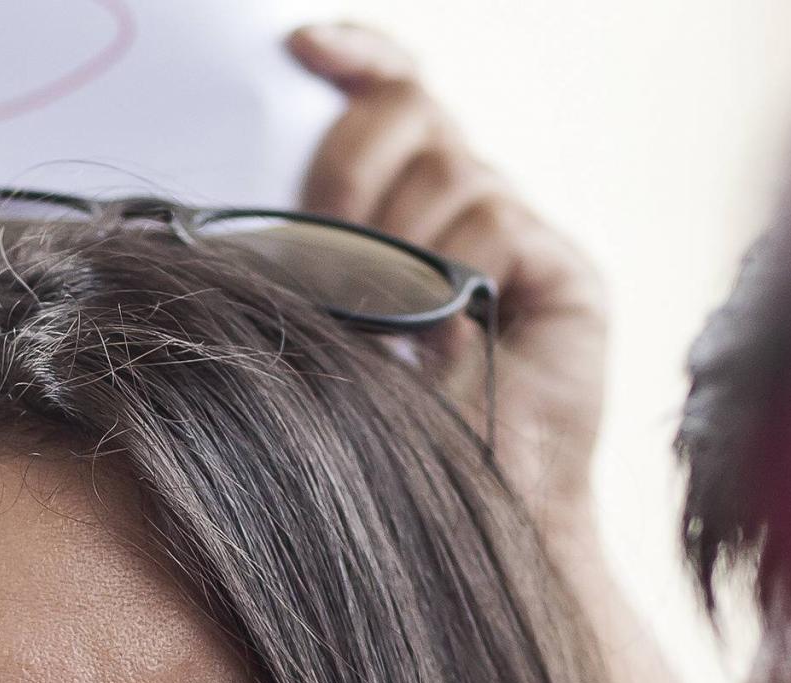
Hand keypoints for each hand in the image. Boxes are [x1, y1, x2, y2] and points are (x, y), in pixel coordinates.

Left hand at [289, 22, 608, 510]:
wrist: (461, 525)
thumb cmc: (377, 442)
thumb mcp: (318, 327)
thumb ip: (299, 255)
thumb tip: (223, 206)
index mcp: (407, 210)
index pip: (393, 93)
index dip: (356, 56)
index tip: (299, 49)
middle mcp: (470, 208)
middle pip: (412, 109)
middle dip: (350, 162)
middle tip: (325, 236)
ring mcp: (523, 236)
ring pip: (449, 168)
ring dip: (397, 244)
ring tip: (392, 328)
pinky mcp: (567, 272)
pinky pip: (495, 219)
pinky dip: (455, 272)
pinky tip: (449, 336)